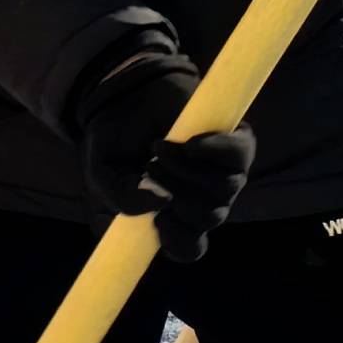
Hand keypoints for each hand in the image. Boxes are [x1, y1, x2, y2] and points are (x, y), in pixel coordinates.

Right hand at [77, 42, 255, 263]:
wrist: (124, 94)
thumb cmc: (115, 143)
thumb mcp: (104, 175)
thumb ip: (122, 198)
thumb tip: (162, 202)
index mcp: (174, 216)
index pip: (190, 248)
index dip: (179, 239)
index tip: (158, 219)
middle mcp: (204, 199)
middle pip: (210, 217)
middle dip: (178, 193)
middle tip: (149, 166)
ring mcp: (224, 173)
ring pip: (225, 189)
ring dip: (188, 169)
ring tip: (159, 147)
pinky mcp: (234, 143)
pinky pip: (239, 155)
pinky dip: (215, 150)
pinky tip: (190, 143)